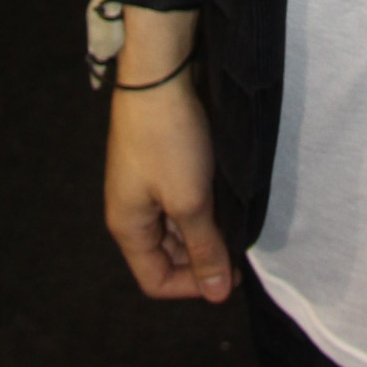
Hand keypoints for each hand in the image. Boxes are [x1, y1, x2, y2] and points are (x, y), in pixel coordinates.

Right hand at [103, 6, 235, 303]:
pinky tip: (224, 193)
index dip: (193, 285)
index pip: (156, 280)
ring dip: (205, 226)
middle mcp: (131, 209)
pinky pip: (179, 197)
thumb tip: (216, 294)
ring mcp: (144, 183)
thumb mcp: (190, 201)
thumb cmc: (169, 140)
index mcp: (127, 226)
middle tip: (239, 244)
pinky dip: (201, 202)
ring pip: (176, 225)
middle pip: (166, 254)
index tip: (229, 272)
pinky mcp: (159, 161)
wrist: (161, 72)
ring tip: (235, 216)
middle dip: (202, 254)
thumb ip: (204, 249)